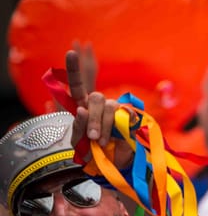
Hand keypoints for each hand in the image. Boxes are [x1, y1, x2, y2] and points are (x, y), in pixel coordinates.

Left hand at [65, 50, 131, 168]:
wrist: (113, 165)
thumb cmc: (92, 153)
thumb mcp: (78, 142)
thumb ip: (78, 127)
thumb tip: (83, 110)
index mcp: (82, 107)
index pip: (77, 85)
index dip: (74, 68)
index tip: (71, 51)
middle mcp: (98, 104)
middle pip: (94, 97)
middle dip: (93, 117)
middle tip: (93, 137)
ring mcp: (114, 109)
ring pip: (108, 107)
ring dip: (104, 126)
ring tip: (102, 142)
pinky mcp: (128, 116)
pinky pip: (122, 115)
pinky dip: (116, 128)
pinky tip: (115, 139)